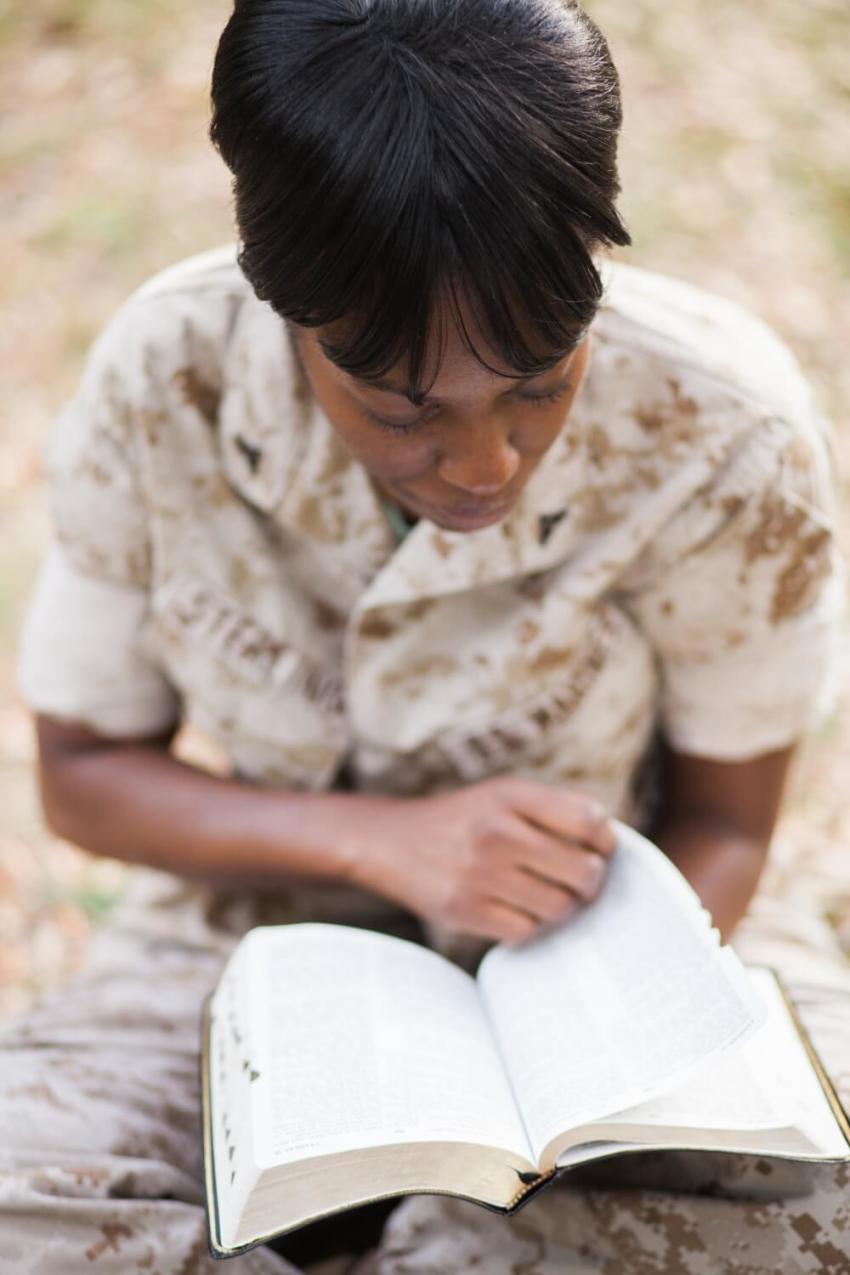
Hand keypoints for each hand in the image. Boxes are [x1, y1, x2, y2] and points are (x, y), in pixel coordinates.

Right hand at [348, 778, 615, 943]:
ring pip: (559, 907)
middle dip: (590, 881)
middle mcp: (497, 831)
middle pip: (584, 871)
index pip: (590, 820)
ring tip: (546, 896)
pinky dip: (529, 926)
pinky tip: (517, 910)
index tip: (600, 850)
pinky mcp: (464, 910)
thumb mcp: (501, 796)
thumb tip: (609, 849)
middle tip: (579, 882)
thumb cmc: (462, 821)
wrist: (389, 841)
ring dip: (561, 907)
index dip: (606, 841)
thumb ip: (552, 812)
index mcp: (511, 795)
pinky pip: (526, 931)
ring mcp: (479, 874)